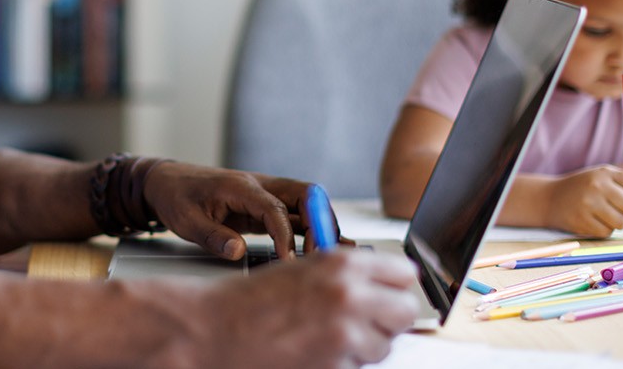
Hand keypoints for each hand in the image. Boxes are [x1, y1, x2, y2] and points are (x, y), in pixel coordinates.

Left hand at [142, 162, 328, 259]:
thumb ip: (213, 236)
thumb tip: (238, 252)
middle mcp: (259, 186)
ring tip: (328, 254)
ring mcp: (265, 195)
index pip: (275, 208)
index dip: (286, 235)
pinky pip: (295, 215)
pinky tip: (324, 246)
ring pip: (306, 203)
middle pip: (306, 195)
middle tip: (319, 254)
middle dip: (320, 223)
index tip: (288, 260)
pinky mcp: (264, 207)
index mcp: (240, 187)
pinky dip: (311, 230)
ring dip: (320, 226)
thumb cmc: (176, 197)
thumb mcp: (186, 220)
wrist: (167, 182)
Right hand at [185, 250, 421, 367]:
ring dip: (366, 344)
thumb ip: (347, 275)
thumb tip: (384, 287)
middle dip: (390, 318)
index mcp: (342, 263)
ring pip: (385, 344)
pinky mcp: (335, 364)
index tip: (391, 293)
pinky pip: (360, 365)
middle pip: (405, 310)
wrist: (217, 329)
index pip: (404, 273)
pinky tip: (317, 350)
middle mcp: (349, 294)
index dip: (397, 285)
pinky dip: (344, 362)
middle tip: (368, 320)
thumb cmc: (253, 300)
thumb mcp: (305, 269)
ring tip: (331, 336)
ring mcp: (344, 332)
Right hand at [545, 165, 622, 236]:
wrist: (549, 198)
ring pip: (621, 222)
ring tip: (607, 217)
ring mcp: (588, 204)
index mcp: (605, 173)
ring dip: (619, 223)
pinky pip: (607, 232)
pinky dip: (605, 230)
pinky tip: (594, 221)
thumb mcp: (605, 180)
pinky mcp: (581, 221)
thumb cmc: (583, 189)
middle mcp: (597, 186)